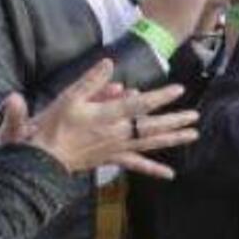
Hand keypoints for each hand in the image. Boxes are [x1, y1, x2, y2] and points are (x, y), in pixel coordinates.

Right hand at [0, 60, 195, 178]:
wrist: (42, 159)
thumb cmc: (52, 126)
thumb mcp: (68, 98)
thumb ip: (90, 81)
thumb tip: (109, 63)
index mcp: (107, 117)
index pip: (139, 105)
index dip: (160, 97)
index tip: (178, 89)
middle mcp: (117, 133)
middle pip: (151, 125)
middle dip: (174, 120)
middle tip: (195, 115)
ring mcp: (117, 147)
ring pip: (150, 142)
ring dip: (173, 138)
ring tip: (194, 135)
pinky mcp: (113, 158)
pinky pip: (136, 164)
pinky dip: (153, 169)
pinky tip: (170, 174)